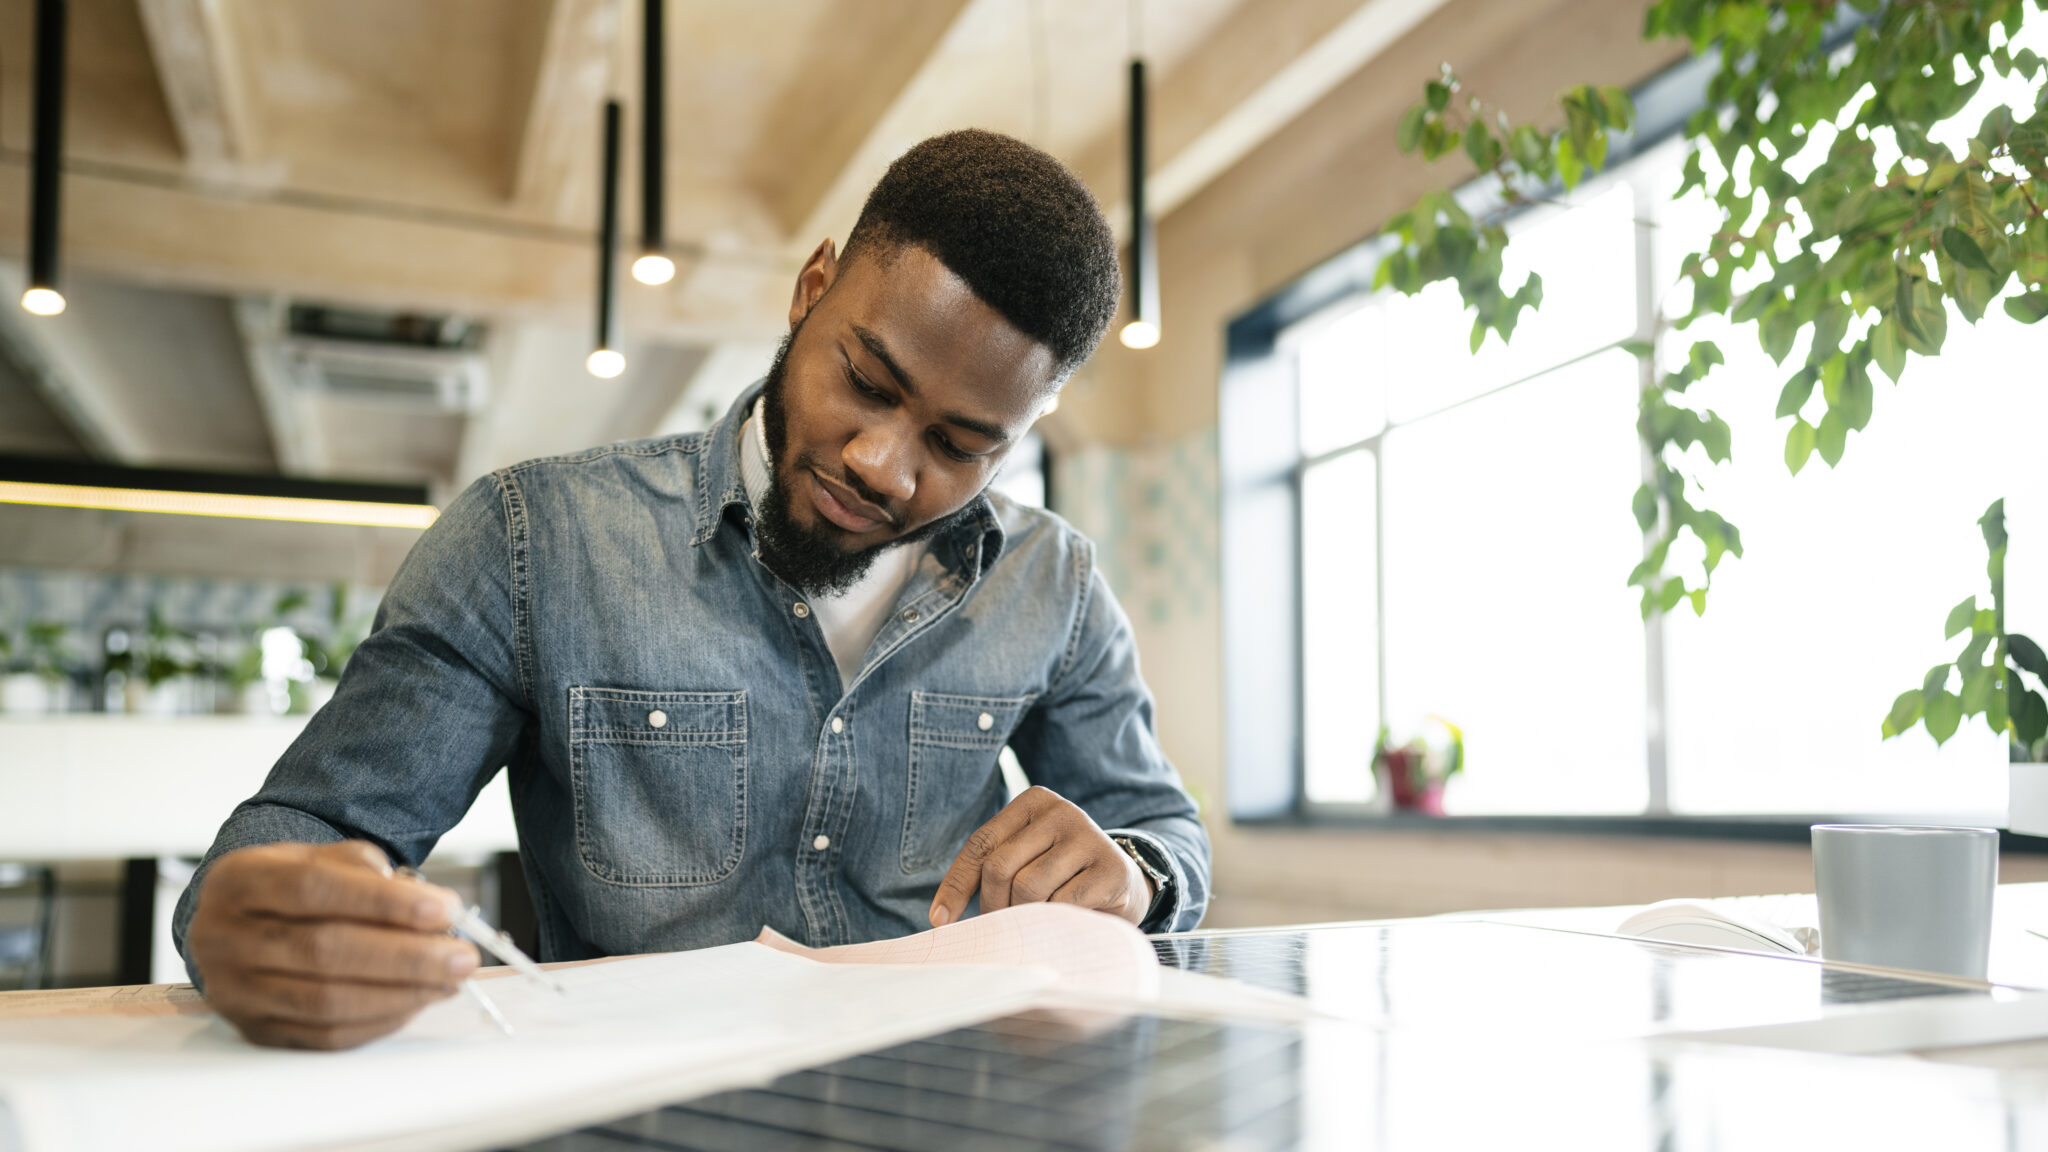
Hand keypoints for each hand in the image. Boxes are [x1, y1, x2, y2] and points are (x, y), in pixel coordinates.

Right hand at [185, 840, 478, 1049]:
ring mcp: (235, 990)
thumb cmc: (293, 888)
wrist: (243, 922)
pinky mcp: (255, 1029)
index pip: (314, 888)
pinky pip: (325, 1035)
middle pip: (323, 951)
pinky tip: (415, 1001)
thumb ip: (370, 873)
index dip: (384, 902)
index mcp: (239, 881)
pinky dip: (379, 1020)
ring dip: (400, 993)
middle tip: (461, 956)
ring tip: (448, 980)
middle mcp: (224, 937)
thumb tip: (430, 912)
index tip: (444, 910)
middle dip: (405, 956)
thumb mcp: (321, 856)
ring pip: (326, 1001)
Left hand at [929, 786, 1154, 928]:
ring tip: (1031, 925)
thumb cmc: (1061, 875)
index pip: (981, 844)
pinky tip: (1060, 924)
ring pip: (1028, 889)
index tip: (940, 920)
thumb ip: (991, 870)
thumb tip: (942, 915)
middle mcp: (1062, 811)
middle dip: (992, 906)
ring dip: (1022, 917)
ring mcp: (1089, 837)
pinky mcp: (1110, 869)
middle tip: (999, 927)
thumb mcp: (1026, 858)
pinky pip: (1061, 905)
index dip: (956, 885)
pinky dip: (1052, 923)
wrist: (1125, 883)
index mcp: (1034, 801)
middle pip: (1000, 867)